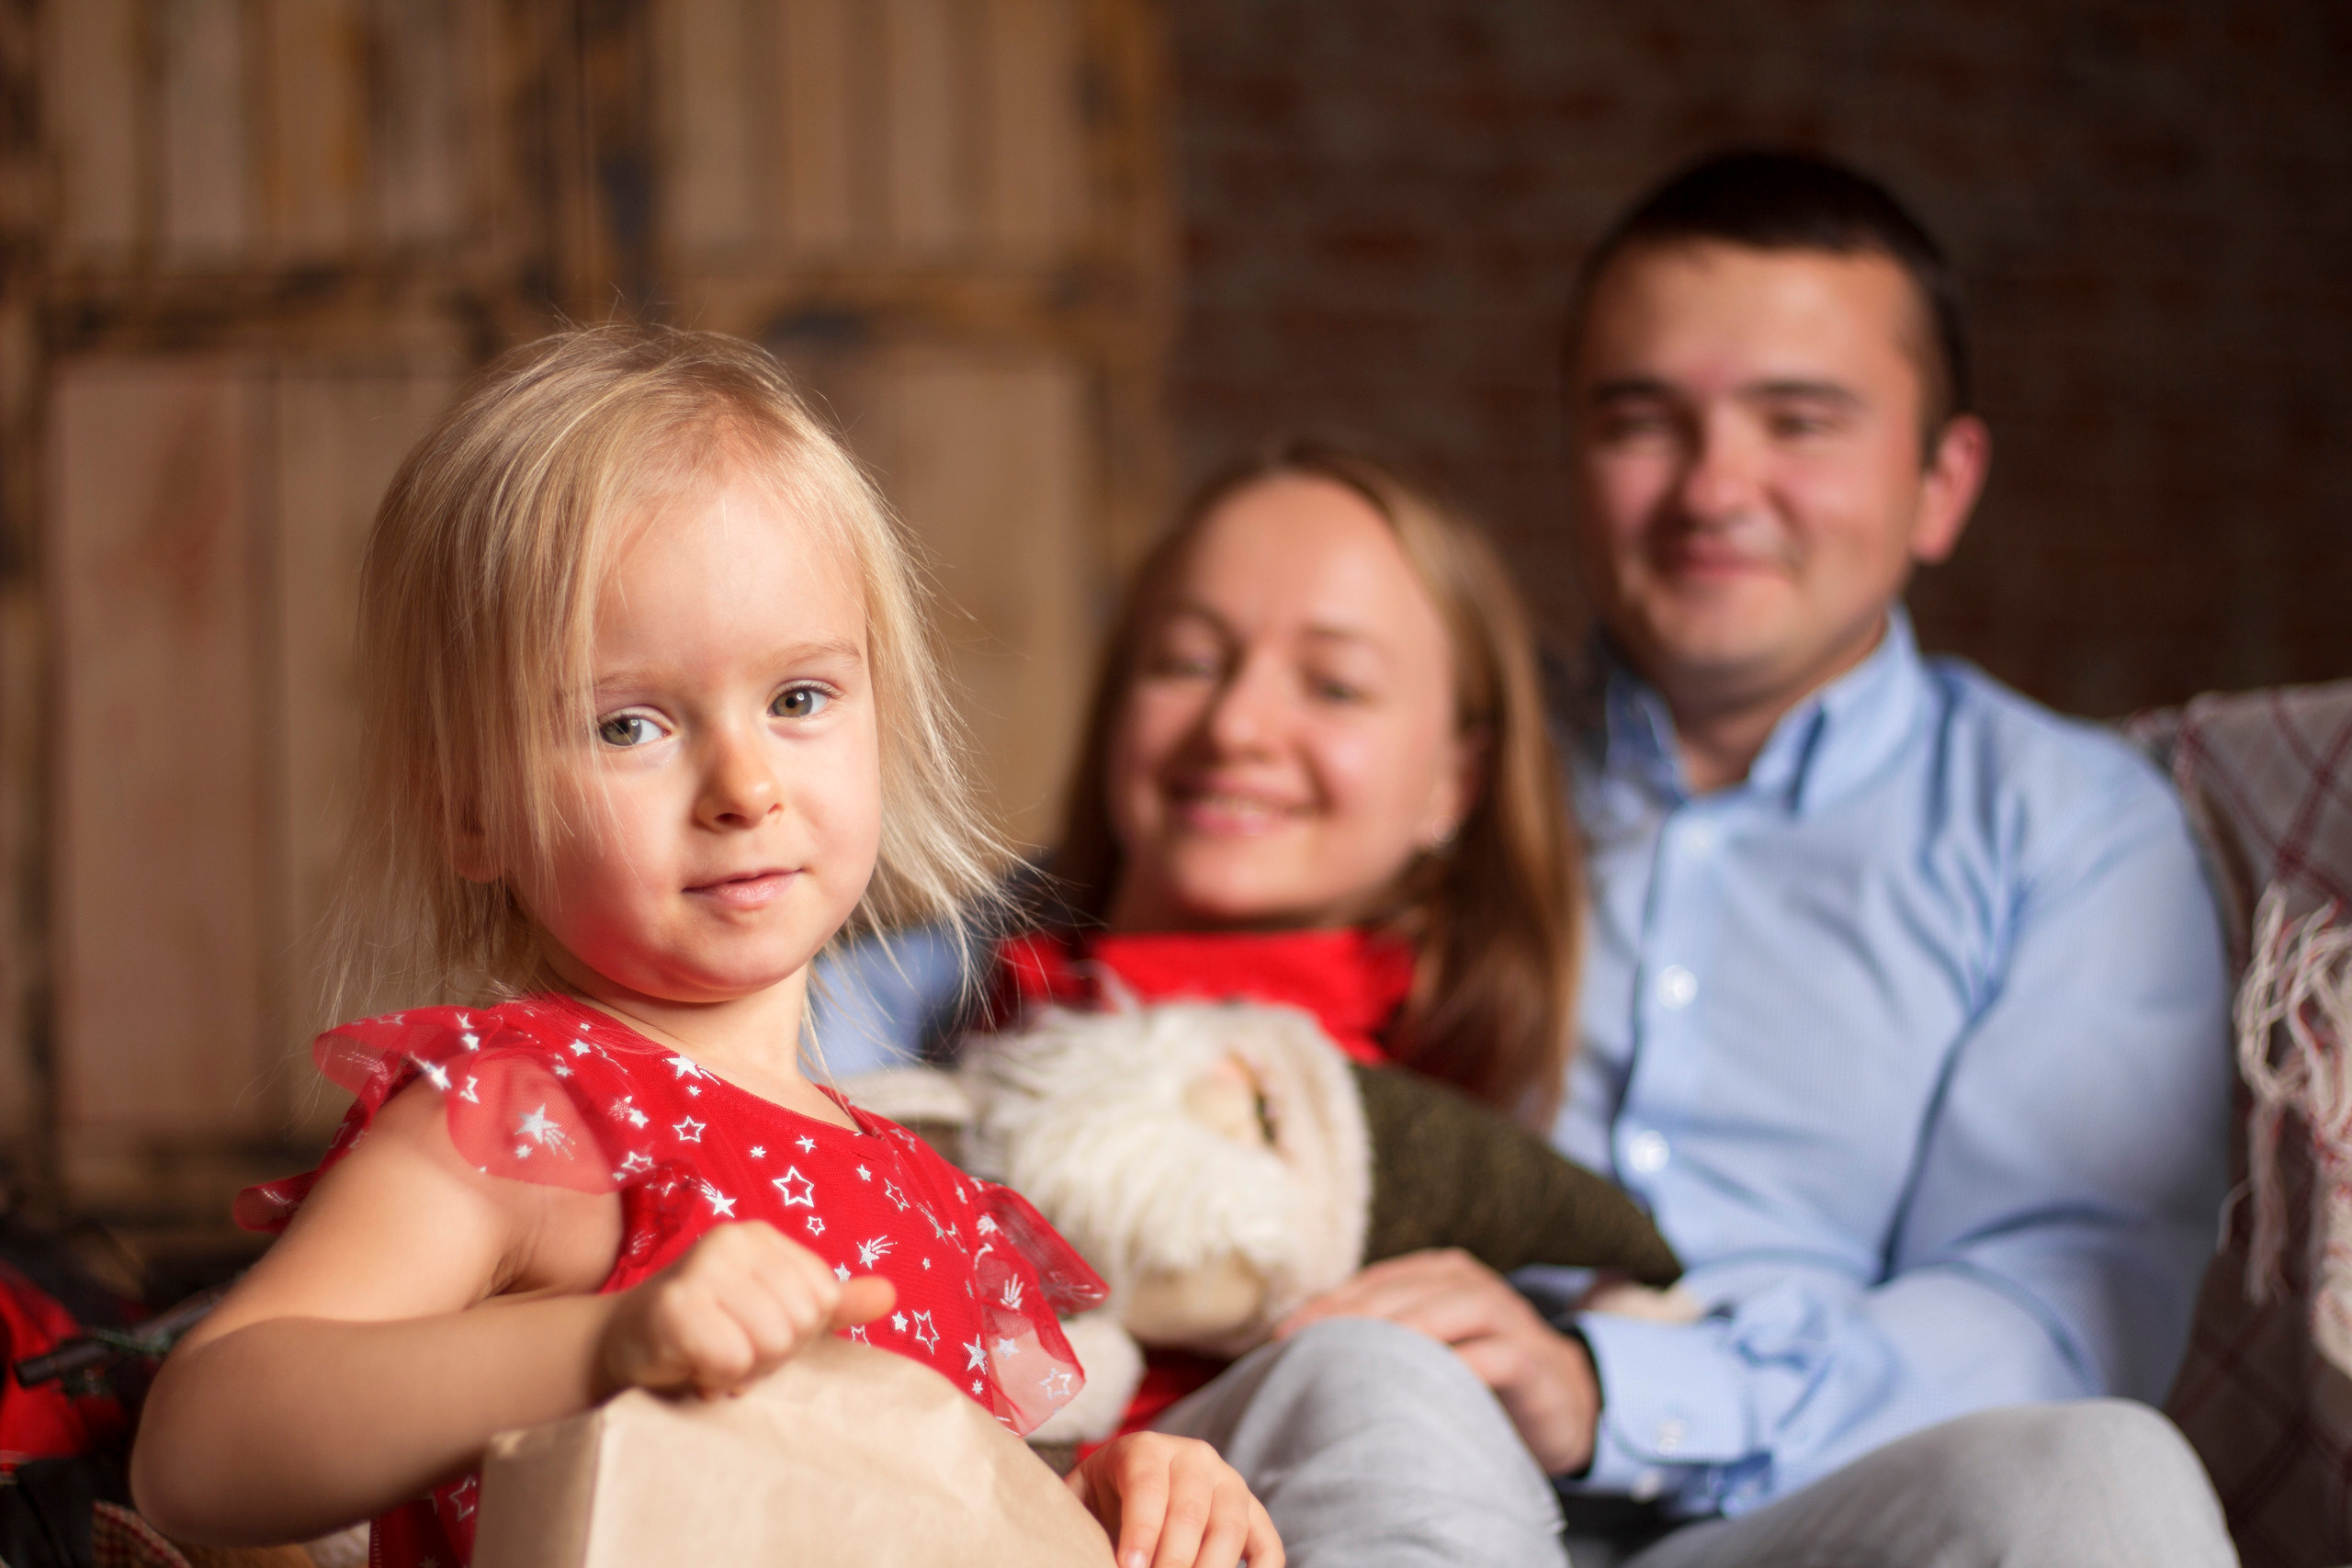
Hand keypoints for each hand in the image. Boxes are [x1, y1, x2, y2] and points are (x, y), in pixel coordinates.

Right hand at [597, 1221, 893, 1397]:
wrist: (624, 1346)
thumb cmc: (710, 1330)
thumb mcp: (776, 1313)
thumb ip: (832, 1305)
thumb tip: (890, 1296)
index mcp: (763, 1238)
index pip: (823, 1299)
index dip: (796, 1333)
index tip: (753, 1331)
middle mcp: (733, 1240)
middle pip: (798, 1324)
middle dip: (768, 1355)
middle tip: (728, 1348)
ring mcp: (701, 1267)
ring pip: (769, 1343)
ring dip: (741, 1369)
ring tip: (710, 1356)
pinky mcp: (673, 1306)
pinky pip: (730, 1359)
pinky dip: (715, 1377)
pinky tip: (692, 1366)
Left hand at [1066, 1432, 1282, 1567]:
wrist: (1128, 1487)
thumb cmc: (1098, 1502)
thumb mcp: (1078, 1501)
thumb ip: (1074, 1521)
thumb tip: (1066, 1552)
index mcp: (1145, 1449)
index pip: (1149, 1487)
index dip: (1141, 1532)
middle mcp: (1194, 1458)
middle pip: (1191, 1513)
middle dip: (1173, 1562)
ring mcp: (1229, 1484)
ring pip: (1230, 1529)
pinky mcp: (1253, 1513)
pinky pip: (1268, 1545)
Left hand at [1276, 1248, 1599, 1474]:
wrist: (1566, 1403)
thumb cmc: (1477, 1377)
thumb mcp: (1430, 1351)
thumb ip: (1382, 1342)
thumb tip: (1300, 1353)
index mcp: (1439, 1275)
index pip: (1375, 1282)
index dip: (1327, 1304)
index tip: (1279, 1335)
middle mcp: (1472, 1286)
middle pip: (1404, 1291)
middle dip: (1350, 1316)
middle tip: (1303, 1346)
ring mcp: (1509, 1319)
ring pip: (1449, 1310)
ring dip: (1400, 1332)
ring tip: (1353, 1358)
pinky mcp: (1534, 1361)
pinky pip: (1496, 1356)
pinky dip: (1460, 1368)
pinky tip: (1422, 1388)